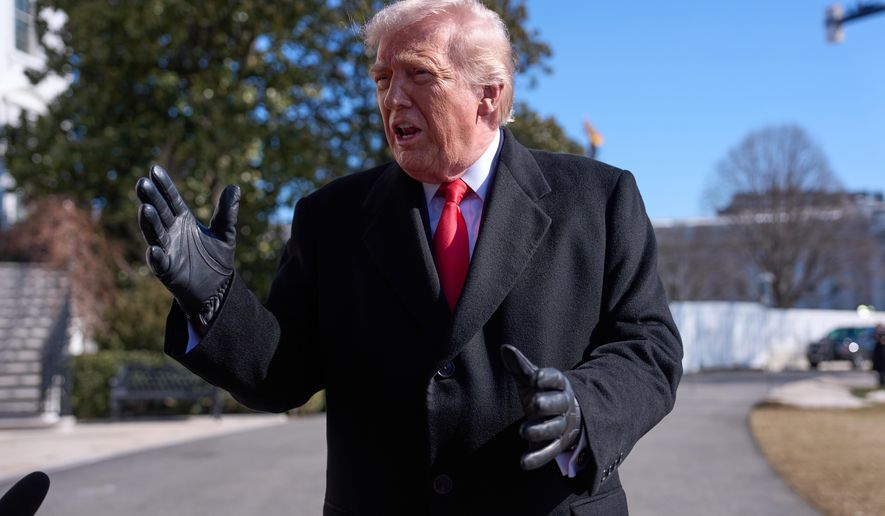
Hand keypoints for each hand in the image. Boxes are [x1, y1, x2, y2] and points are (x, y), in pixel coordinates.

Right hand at [135, 165, 239, 325]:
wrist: (216, 289)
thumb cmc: (216, 259)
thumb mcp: (225, 233)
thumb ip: (227, 212)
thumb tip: (235, 187)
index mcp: (182, 220)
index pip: (171, 198)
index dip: (163, 185)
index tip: (154, 168)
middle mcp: (171, 232)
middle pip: (159, 212)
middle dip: (151, 198)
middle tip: (142, 182)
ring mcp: (167, 250)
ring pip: (155, 234)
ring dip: (149, 223)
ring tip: (145, 209)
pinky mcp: (168, 270)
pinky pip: (160, 262)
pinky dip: (156, 256)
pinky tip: (154, 249)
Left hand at [500, 344, 581, 470]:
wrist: (562, 418)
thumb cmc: (543, 394)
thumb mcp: (531, 380)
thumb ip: (520, 367)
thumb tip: (504, 348)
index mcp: (559, 385)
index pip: (556, 379)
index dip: (547, 378)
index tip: (535, 377)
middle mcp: (563, 405)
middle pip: (559, 404)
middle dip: (547, 404)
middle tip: (534, 403)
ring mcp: (561, 426)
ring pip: (555, 429)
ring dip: (540, 430)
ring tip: (523, 430)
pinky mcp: (556, 445)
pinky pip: (549, 452)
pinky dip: (537, 458)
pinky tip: (523, 462)